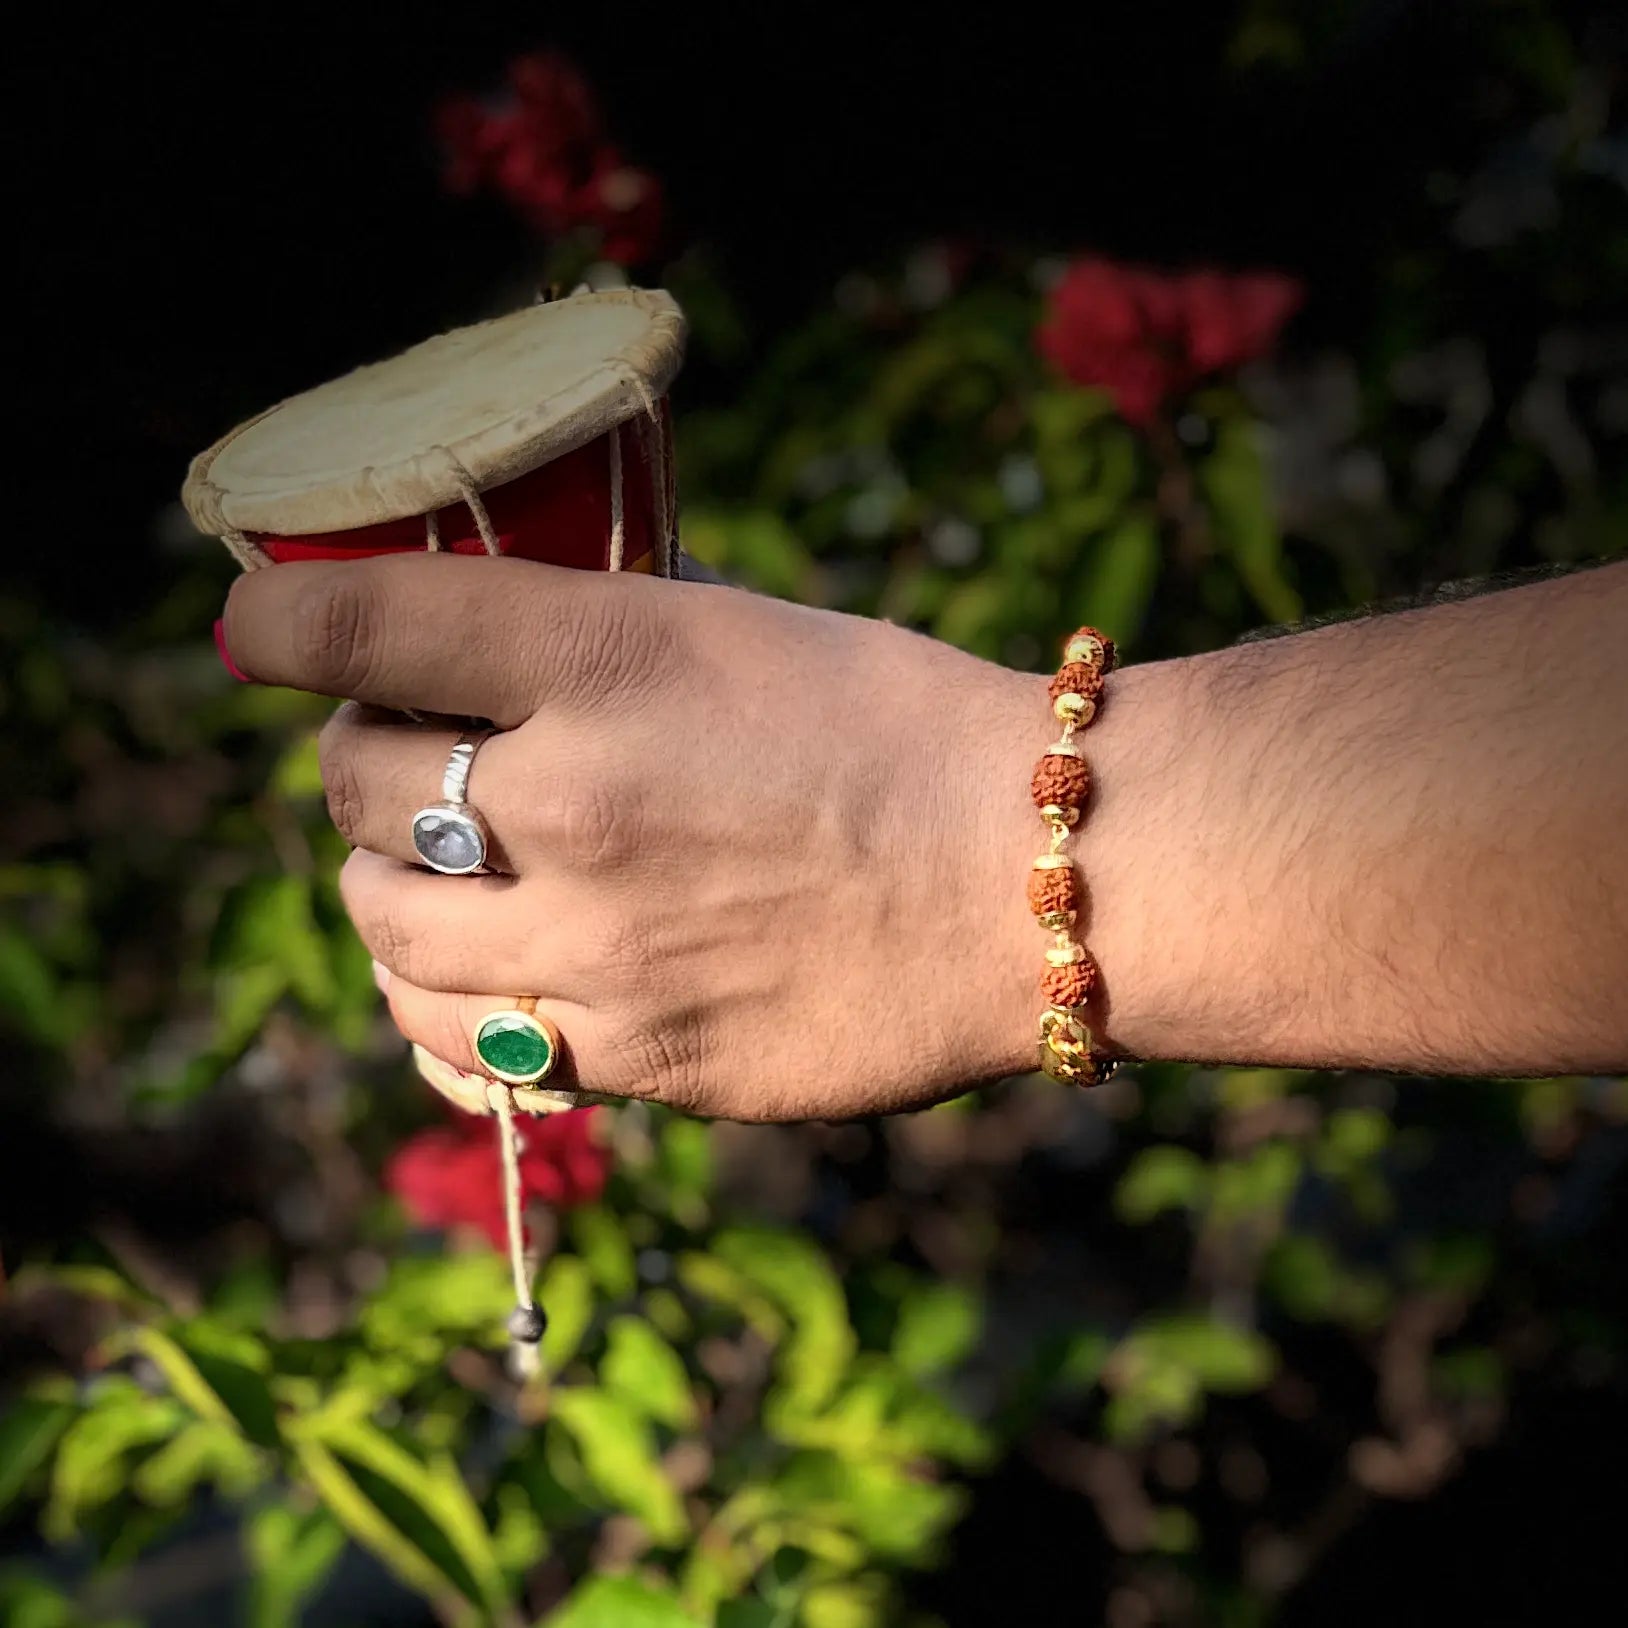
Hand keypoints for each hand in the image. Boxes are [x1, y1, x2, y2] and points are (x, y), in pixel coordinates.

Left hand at [221, 554, 1057, 1119]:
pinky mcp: (644, 1059)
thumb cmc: (907, 728)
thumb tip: (485, 660)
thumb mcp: (748, 630)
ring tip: (441, 879)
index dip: (281, 625)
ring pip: (384, 932)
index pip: (367, 628)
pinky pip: (468, 1050)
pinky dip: (447, 1009)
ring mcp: (602, 951)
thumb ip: (601, 643)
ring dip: (389, 892)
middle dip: (363, 765)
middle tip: (414, 758)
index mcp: (609, 661)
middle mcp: (577, 805)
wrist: (1042, 876)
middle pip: (351, 791)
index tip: (258, 630)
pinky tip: (484, 984)